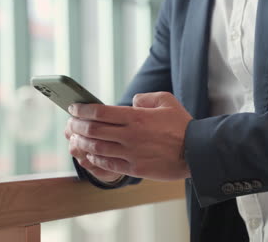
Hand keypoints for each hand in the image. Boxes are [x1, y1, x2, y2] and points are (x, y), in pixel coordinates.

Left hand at [66, 92, 192, 180]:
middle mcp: (130, 135)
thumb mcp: (167, 101)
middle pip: (93, 130)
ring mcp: (131, 153)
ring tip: (75, 138)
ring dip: (82, 142)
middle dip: (77, 125)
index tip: (74, 107)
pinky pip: (108, 164)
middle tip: (70, 122)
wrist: (197, 152)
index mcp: (136, 117)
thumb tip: (133, 101)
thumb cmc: (182, 125)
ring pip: (97, 147)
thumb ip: (146, 98)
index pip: (100, 112)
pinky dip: (95, 158)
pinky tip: (89, 154)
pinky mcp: (135, 168)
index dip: (83, 109)